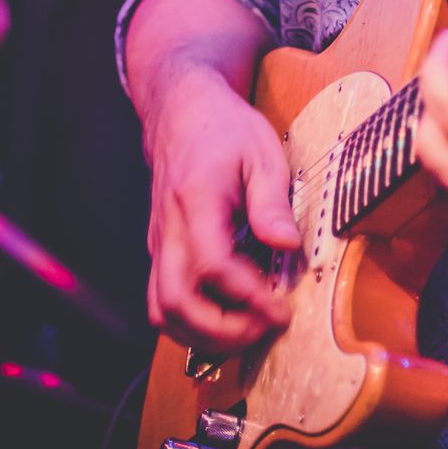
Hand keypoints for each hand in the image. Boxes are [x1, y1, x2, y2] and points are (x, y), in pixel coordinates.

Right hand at [144, 70, 300, 353]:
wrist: (181, 113)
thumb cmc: (223, 128)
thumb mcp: (261, 151)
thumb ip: (272, 202)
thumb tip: (288, 245)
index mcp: (196, 200)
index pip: (214, 266)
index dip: (249, 297)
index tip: (281, 310)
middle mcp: (169, 229)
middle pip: (176, 301)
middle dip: (222, 330)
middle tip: (265, 329)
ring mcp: (159, 244)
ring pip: (162, 311)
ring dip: (203, 335)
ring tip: (248, 332)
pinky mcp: (160, 253)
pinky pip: (162, 302)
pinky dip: (190, 324)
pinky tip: (226, 320)